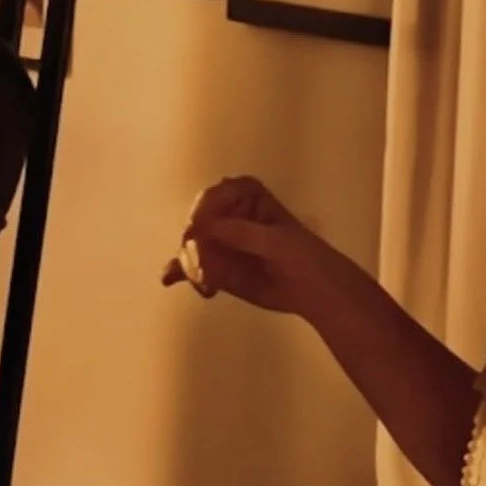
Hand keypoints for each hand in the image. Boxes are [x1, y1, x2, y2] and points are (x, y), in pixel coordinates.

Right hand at [161, 175, 321, 315]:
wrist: (315, 291)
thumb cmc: (304, 256)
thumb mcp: (276, 241)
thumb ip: (242, 233)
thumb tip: (203, 229)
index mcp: (246, 196)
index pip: (215, 195)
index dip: (204, 211)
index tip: (199, 230)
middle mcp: (228, 215)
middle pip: (197, 222)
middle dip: (195, 244)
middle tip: (204, 267)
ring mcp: (220, 243)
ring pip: (191, 246)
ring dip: (189, 263)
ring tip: (207, 284)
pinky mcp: (216, 268)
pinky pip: (190, 267)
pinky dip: (178, 272)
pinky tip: (169, 279)